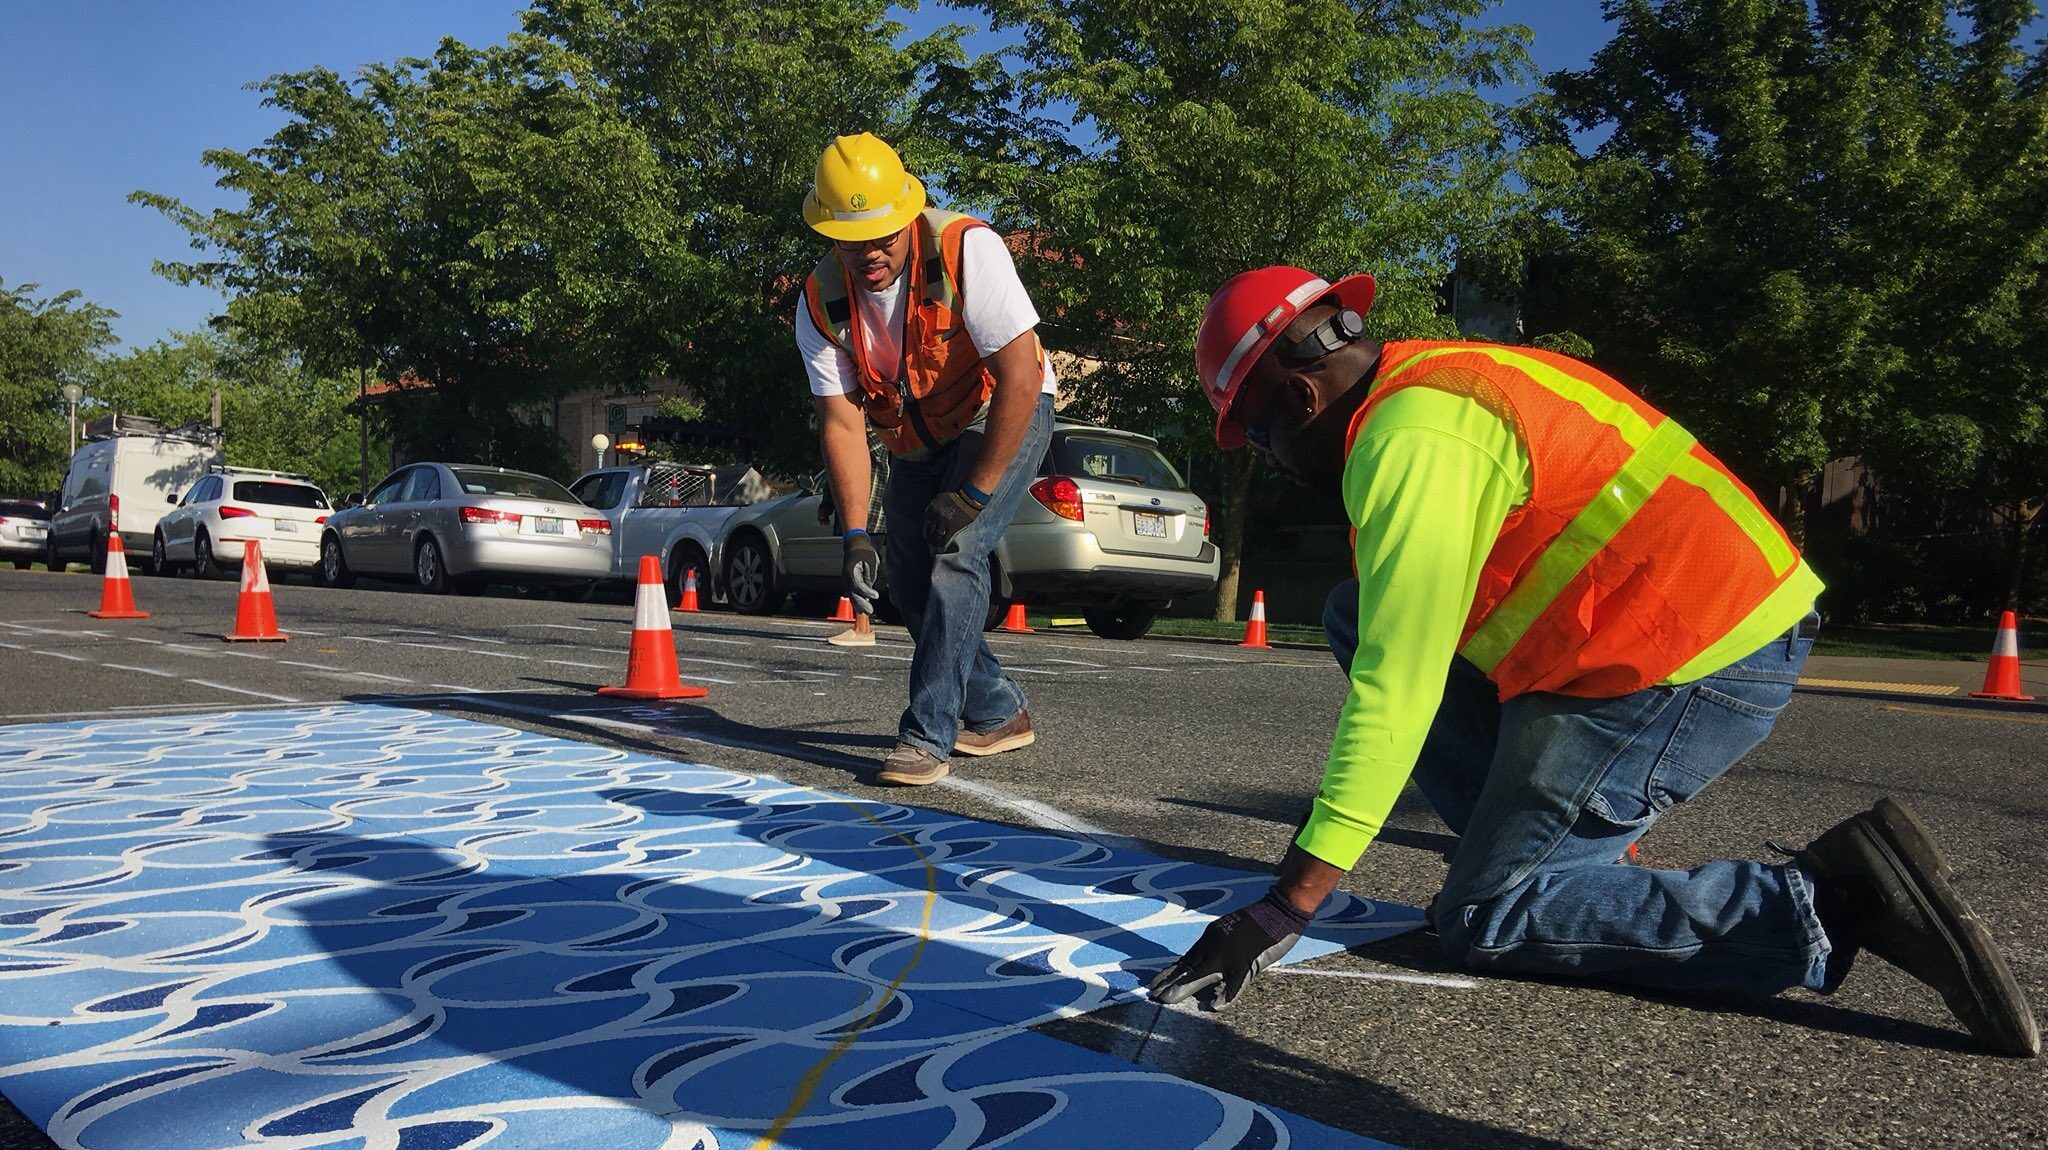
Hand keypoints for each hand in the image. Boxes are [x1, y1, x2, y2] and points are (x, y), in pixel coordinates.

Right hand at [842, 531, 880, 615]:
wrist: (854, 545)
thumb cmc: (864, 552)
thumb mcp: (870, 562)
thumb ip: (870, 576)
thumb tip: (869, 590)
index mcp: (852, 571)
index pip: (859, 585)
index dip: (867, 592)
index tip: (875, 596)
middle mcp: (847, 577)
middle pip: (853, 594)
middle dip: (861, 604)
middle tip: (869, 611)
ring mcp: (846, 580)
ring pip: (851, 595)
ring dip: (857, 605)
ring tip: (865, 612)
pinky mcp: (848, 581)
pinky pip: (851, 593)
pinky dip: (855, 600)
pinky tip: (859, 608)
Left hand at [924, 488, 985, 552]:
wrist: (967, 498)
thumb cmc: (955, 496)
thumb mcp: (940, 498)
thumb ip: (934, 506)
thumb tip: (929, 513)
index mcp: (932, 508)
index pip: (925, 521)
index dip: (924, 528)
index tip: (924, 532)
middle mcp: (936, 517)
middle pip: (929, 529)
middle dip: (928, 536)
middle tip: (928, 541)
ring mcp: (944, 523)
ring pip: (936, 535)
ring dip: (934, 542)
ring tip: (933, 547)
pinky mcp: (952, 529)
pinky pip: (945, 539)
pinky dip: (942, 545)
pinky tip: (941, 550)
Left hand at [1148, 890, 1309, 1009]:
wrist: (1278, 910)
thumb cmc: (1257, 920)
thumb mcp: (1228, 929)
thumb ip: (1216, 944)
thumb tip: (1205, 960)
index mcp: (1210, 938)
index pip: (1184, 959)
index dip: (1169, 973)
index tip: (1153, 982)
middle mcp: (1214, 947)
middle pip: (1186, 968)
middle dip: (1168, 982)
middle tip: (1151, 995)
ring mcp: (1228, 956)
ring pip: (1200, 975)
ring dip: (1183, 988)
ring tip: (1166, 999)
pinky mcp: (1246, 964)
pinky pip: (1234, 985)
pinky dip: (1224, 997)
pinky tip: (1213, 1007)